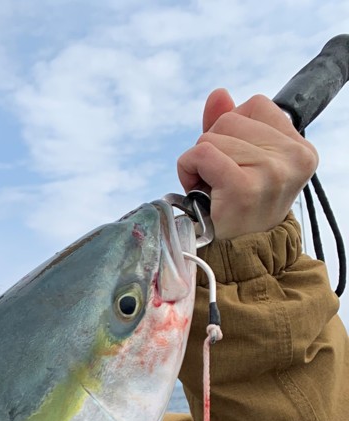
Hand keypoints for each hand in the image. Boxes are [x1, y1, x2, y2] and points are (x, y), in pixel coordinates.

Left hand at [177, 89, 317, 240]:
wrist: (235, 258)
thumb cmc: (237, 211)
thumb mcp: (240, 161)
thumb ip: (232, 125)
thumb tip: (218, 94)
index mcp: (300, 149)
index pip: (256, 105)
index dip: (233, 130)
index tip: (236, 163)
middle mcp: (293, 158)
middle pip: (230, 118)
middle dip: (213, 146)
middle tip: (220, 182)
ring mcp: (271, 172)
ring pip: (212, 136)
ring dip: (199, 162)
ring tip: (212, 190)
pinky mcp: (244, 187)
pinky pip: (202, 153)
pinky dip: (188, 168)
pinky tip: (199, 190)